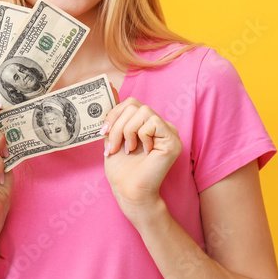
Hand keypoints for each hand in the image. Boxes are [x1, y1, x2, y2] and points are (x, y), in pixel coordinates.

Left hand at [101, 89, 181, 218]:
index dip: (115, 113)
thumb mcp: (113, 137)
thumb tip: (110, 86)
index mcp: (147, 124)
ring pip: (143, 112)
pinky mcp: (173, 140)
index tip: (103, 132)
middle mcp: (161, 125)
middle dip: (118, 125)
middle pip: (136, 105)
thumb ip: (115, 116)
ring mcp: (169, 132)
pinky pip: (153, 123)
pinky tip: (143, 152)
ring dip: (127, 131)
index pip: (132, 103)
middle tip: (113, 146)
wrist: (129, 192)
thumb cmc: (122, 169)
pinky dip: (141, 136)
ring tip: (127, 149)